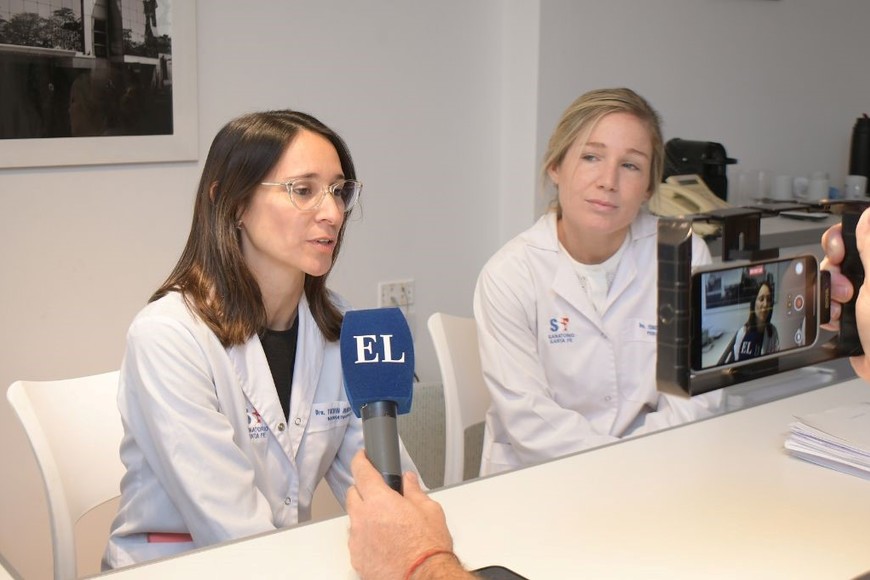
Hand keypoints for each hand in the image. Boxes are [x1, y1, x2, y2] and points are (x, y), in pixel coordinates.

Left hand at [346, 450, 456, 579]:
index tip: (362, 457)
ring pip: (354, 519)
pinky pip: (356, 540)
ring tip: (387, 524)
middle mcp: (363, 518)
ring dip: (365, 516)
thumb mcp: (430, 510)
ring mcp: (357, 540)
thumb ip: (414, 491)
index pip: (361, 471)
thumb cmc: (428, 549)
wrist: (424, 578)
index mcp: (379, 500)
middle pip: (352, 494)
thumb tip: (409, 481)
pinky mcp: (357, 558)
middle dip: (364, 490)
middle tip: (381, 495)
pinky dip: (365, 537)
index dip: (361, 460)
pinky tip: (383, 541)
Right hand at [821, 209, 869, 379]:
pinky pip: (830, 304)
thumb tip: (868, 215)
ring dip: (830, 295)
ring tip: (843, 308)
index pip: (861, 233)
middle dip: (834, 270)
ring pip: (832, 281)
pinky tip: (840, 319)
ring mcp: (867, 295)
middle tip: (844, 285)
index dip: (843, 237)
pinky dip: (829, 311)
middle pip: (841, 256)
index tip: (840, 250)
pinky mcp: (857, 314)